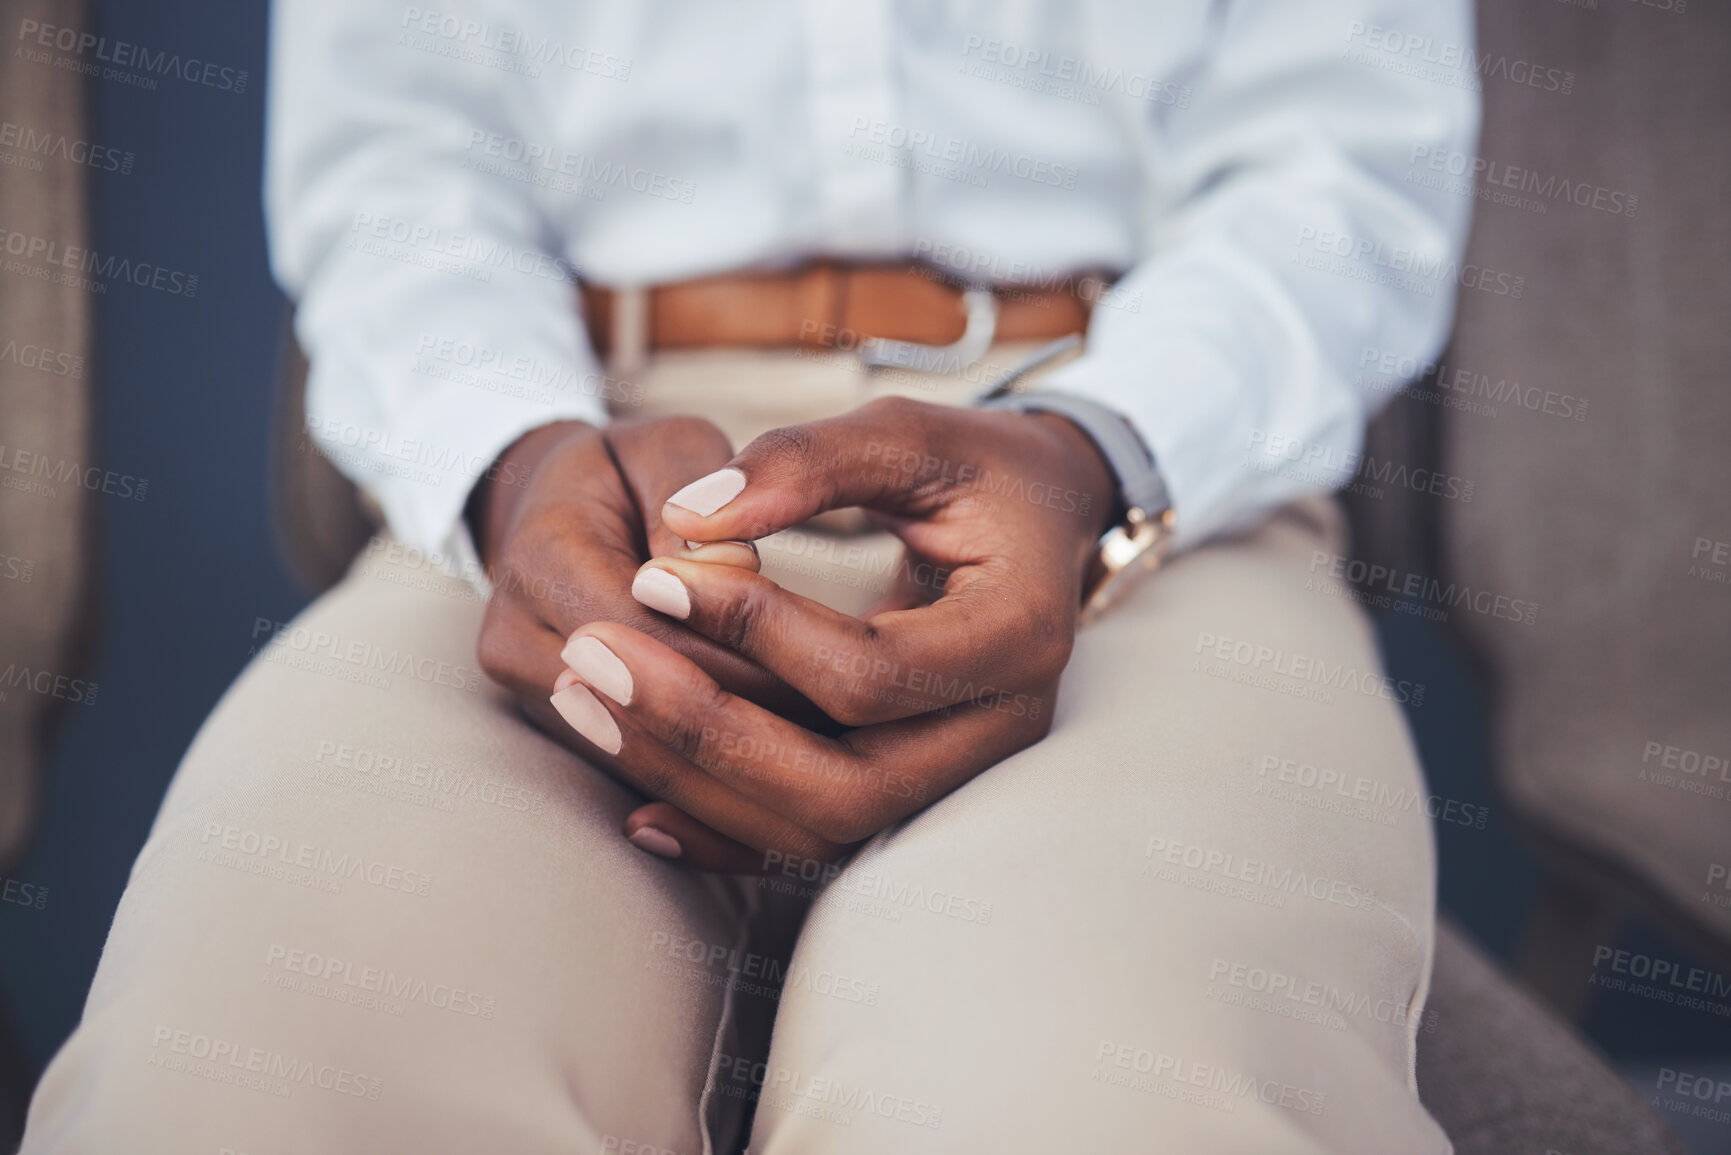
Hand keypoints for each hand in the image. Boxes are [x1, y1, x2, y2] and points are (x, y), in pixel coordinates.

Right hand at [471, 416, 816, 755]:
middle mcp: (518, 640)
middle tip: (854, 717)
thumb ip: (700, 491)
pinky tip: (803, 767)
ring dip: (740, 758)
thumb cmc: (631, 469)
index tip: (837, 650)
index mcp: (541, 554)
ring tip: (839, 746)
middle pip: (648, 702)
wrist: (557, 514)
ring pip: (649, 753)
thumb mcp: (668, 448)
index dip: (740, 643)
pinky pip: (649, 772)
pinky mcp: (565, 734)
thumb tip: (735, 565)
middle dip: (751, 710)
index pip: (649, 626)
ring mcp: (536, 697)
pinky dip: (720, 774)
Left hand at [549, 395, 1115, 870]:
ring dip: (695, 780)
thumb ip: (808, 460)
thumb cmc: (978, 469)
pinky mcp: (912, 788)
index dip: (754, 630)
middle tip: (592, 662)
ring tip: (590, 707)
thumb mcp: (912, 434)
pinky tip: (638, 808)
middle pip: (846, 787)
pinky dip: (723, 835)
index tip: (655, 574)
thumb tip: (687, 518)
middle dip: (705, 731)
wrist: (1038, 524)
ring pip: (819, 828)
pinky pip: (813, 844)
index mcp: (1017, 634)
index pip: (874, 672)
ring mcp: (957, 773)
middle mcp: (999, 727)